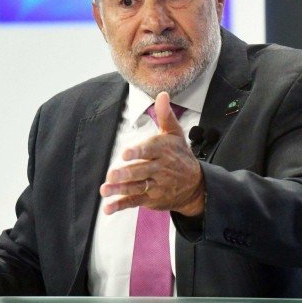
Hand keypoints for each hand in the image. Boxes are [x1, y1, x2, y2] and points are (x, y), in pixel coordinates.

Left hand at [100, 91, 204, 215]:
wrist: (195, 185)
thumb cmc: (181, 155)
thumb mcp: (175, 134)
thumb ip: (165, 115)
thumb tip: (162, 94)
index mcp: (164, 151)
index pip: (151, 150)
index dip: (138, 152)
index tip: (125, 154)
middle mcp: (160, 169)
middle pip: (142, 171)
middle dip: (127, 173)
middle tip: (112, 174)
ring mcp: (155, 185)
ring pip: (136, 187)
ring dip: (120, 190)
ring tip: (105, 190)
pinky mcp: (150, 199)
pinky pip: (134, 202)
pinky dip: (121, 205)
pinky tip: (108, 208)